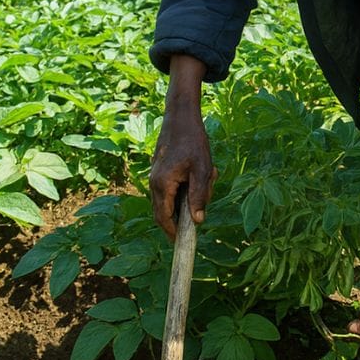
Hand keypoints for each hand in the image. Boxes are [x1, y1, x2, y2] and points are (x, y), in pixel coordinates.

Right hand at [149, 55, 215, 239]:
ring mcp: (155, 177)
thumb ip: (199, 196)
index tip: (183, 242)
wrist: (181, 117)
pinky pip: (169, 190)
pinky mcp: (159, 172)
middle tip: (202, 207)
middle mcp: (154, 183)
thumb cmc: (193, 141)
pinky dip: (183, 190)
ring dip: (186, 200)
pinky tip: (200, 174)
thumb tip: (198, 221)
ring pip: (168, 200)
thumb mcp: (202, 169)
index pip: (164, 218)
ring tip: (206, 180)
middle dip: (183, 216)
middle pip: (163, 212)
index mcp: (162, 184)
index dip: (172, 233)